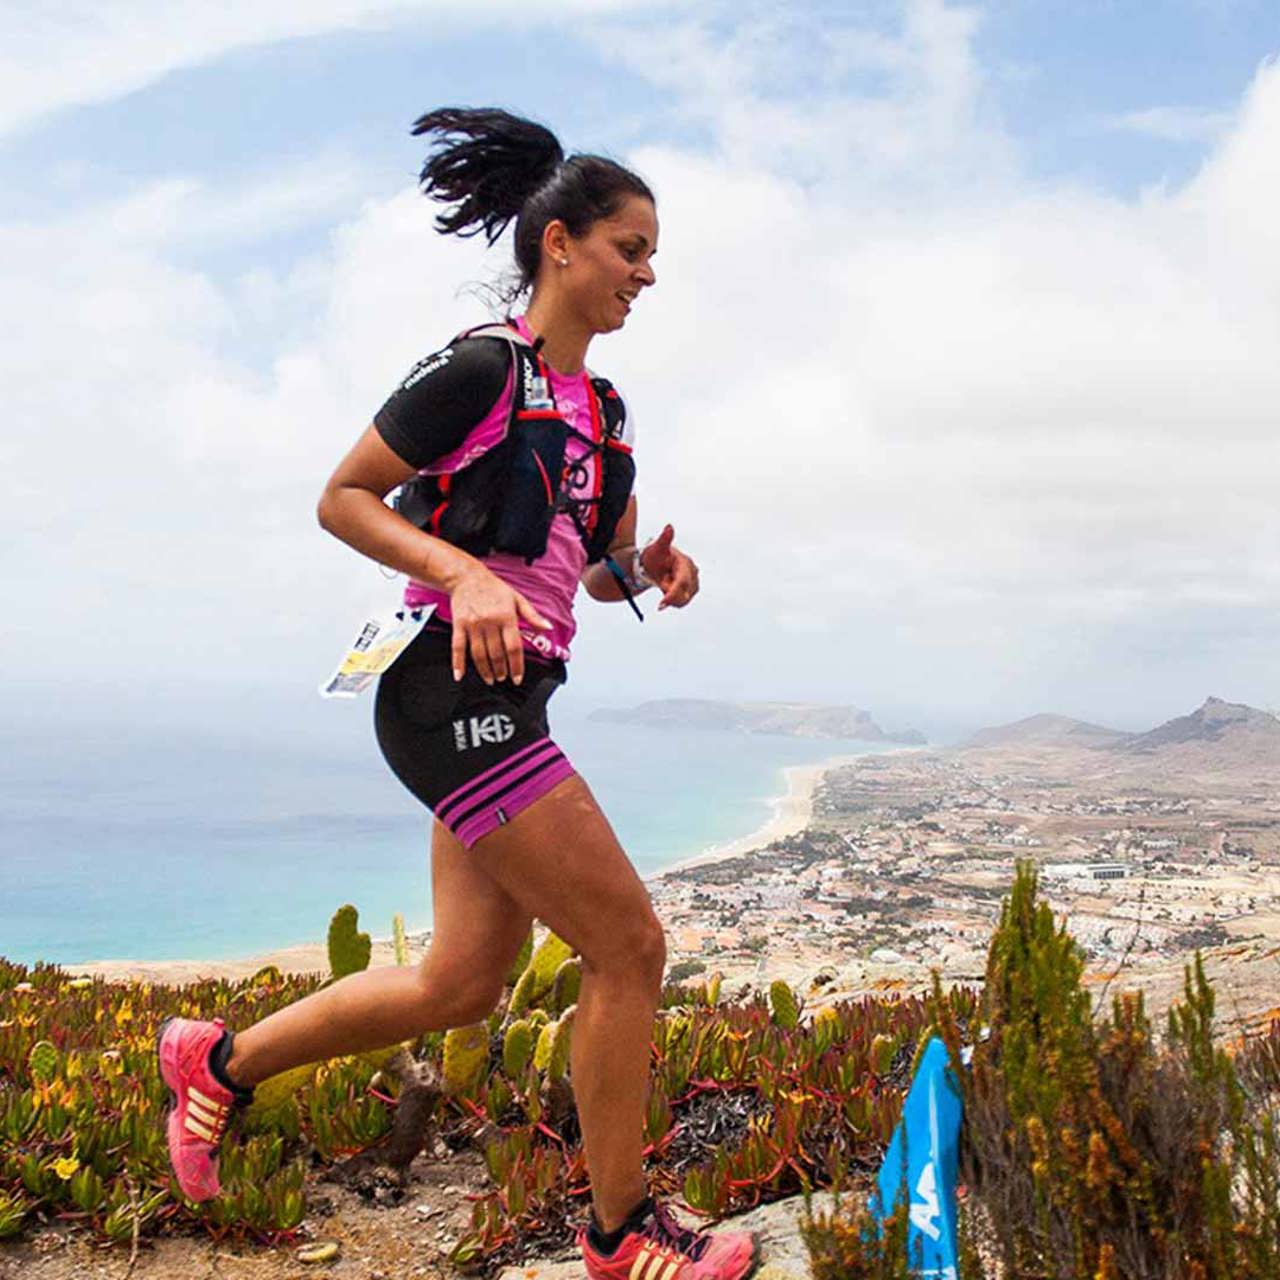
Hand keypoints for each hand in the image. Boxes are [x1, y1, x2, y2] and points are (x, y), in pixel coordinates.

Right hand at [448, 566, 550, 684]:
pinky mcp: (458, 625)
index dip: (516, 666)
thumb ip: (533, 616)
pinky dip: (458, 663)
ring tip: (491, 679)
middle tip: (503, 678)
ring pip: (479, 654)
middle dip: (501, 670)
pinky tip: (460, 675)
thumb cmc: (494, 588)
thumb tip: (548, 627)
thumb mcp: (517, 599)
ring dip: (485, 670)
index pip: (514, 647)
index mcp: (506, 616)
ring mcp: (473, 625)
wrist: (467, 577)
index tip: (517, 678)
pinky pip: (458, 648)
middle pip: (497, 654)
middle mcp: (490, 622)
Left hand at [639, 523, 699, 610]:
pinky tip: (666, 594)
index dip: (673, 594)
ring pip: (684, 599)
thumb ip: (664, 539)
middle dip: (671, 598)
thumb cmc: (655, 555)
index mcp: (685, 562)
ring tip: (663, 588)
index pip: (682, 582)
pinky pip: (683, 601)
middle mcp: (692, 572)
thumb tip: (669, 527)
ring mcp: (693, 582)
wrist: (654, 562)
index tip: (662, 603)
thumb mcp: (657, 547)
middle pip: (685, 593)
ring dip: (672, 599)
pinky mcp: (690, 589)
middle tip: (660, 599)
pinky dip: (674, 601)